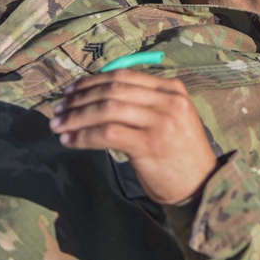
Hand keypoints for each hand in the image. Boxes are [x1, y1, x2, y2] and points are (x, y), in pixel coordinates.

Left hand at [51, 71, 217, 204]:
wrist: (201, 184)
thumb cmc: (179, 152)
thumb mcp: (170, 117)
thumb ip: (144, 103)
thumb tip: (97, 96)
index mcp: (172, 89)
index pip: (124, 76)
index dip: (92, 81)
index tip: (71, 91)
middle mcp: (168, 100)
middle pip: (113, 89)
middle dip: (80, 98)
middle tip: (58, 109)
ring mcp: (160, 121)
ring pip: (107, 109)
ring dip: (77, 117)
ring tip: (58, 126)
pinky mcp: (150, 144)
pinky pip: (107, 133)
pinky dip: (83, 137)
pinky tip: (70, 142)